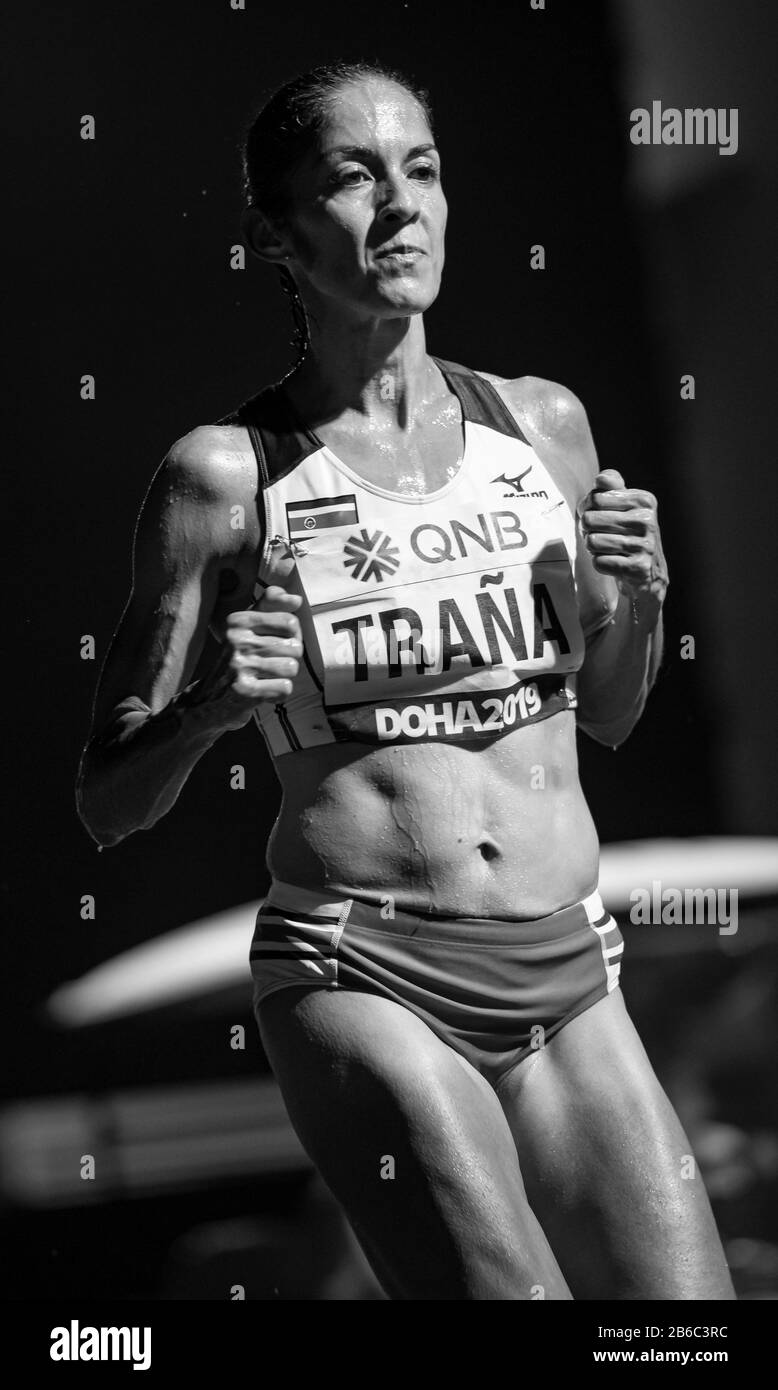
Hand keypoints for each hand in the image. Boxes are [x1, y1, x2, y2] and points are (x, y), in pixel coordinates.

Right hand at [181, 586, 303, 732]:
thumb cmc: (238, 660)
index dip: (292, 637)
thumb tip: (297, 599)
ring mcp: (239, 665)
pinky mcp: (244, 690)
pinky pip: (285, 688)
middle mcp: (236, 639)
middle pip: (295, 647)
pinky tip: (262, 692)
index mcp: (238, 620)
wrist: (208, 700)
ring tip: (264, 678)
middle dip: (288, 659)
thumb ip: (272, 607)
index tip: (275, 645)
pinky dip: (278, 694)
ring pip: (292, 668)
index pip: (290, 622)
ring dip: (283, 677)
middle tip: (267, 666)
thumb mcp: (248, 628)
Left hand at [578, 469, 668, 602]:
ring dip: (593, 548)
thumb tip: (601, 479)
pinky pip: (599, 562)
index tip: (598, 516)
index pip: (595, 497)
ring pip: (592, 542)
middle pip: (590, 519)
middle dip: (588, 530)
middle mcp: (647, 520)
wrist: (648, 572)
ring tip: (608, 549)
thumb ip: (612, 486)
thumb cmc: (629, 533)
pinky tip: (614, 562)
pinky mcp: (638, 567)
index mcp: (644, 500)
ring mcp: (645, 545)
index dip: (588, 509)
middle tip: (601, 535)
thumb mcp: (625, 505)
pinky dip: (600, 564)